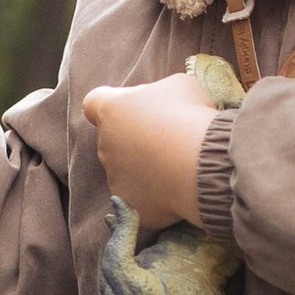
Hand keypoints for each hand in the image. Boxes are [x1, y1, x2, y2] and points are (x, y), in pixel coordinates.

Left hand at [84, 76, 219, 229]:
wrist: (201, 164)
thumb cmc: (188, 116)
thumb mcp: (179, 86)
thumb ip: (161, 93)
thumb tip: (164, 104)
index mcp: (112, 110)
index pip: (94, 104)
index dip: (112, 108)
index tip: (130, 112)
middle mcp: (105, 145)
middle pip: (116, 142)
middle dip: (138, 143)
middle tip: (171, 144)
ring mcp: (114, 179)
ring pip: (128, 174)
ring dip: (147, 171)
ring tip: (180, 170)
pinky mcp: (129, 207)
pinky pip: (141, 202)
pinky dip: (157, 199)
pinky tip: (180, 192)